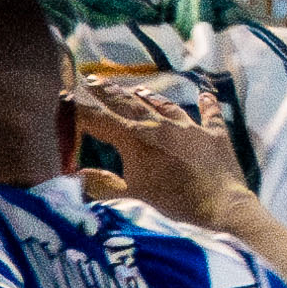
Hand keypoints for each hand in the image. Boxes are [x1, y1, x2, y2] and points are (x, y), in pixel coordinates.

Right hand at [70, 65, 248, 229]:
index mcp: (136, 139)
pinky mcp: (215, 137)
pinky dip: (207, 106)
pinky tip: (206, 95)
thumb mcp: (132, 197)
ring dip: (150, 97)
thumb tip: (72, 178)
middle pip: (129, 104)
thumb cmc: (174, 204)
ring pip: (164, 106)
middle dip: (108, 92)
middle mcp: (161, 126)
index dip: (80, 109)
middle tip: (93, 80)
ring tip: (138, 90)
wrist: (222, 207)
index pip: (100, 120)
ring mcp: (190, 129)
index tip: (65, 97)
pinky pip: (210, 115)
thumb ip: (101, 185)